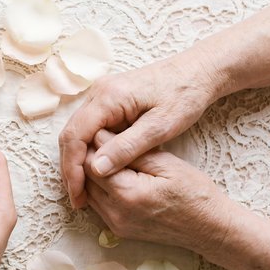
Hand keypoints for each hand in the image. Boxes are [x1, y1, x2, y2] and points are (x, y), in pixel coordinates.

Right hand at [59, 51, 226, 208]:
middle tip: (78, 198)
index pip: (75, 136)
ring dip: (78, 161)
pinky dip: (88, 151)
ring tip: (85, 189)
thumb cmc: (185, 95)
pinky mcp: (107, 101)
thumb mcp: (160, 127)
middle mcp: (98, 93)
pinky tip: (97, 169)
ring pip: (77, 133)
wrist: (198, 71)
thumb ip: (127, 148)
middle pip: (70, 135)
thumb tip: (95, 169)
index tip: (77, 195)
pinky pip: (89, 128)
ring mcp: (101, 95)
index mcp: (108, 97)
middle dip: (71, 168)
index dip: (72, 168)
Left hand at [84, 129, 235, 255]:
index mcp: (128, 194)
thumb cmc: (195, 192)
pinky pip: (97, 204)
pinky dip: (100, 188)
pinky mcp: (118, 230)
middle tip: (104, 140)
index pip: (91, 164)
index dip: (93, 144)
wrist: (209, 228)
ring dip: (93, 173)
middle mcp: (115, 213)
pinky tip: (113, 174)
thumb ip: (130, 151)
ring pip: (88, 192)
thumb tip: (99, 135)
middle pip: (85, 179)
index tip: (104, 130)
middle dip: (90, 158)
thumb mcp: (167, 164)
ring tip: (108, 155)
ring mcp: (115, 225)